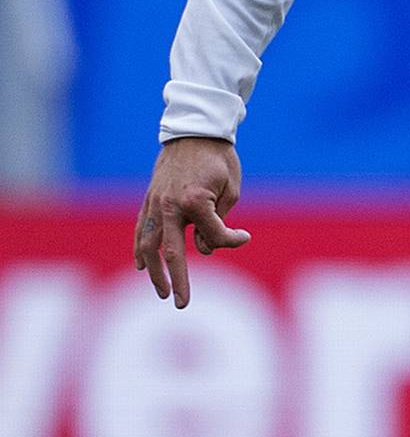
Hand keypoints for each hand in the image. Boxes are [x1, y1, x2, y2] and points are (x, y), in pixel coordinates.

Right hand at [133, 137, 251, 308]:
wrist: (194, 133)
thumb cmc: (219, 161)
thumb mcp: (231, 190)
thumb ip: (218, 222)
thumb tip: (202, 250)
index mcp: (195, 201)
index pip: (214, 236)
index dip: (231, 240)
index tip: (243, 235)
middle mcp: (169, 206)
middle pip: (171, 252)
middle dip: (177, 280)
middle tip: (181, 303)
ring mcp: (155, 204)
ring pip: (149, 245)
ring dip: (155, 272)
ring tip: (162, 292)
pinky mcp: (148, 202)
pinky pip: (141, 231)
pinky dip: (140, 250)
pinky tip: (142, 266)